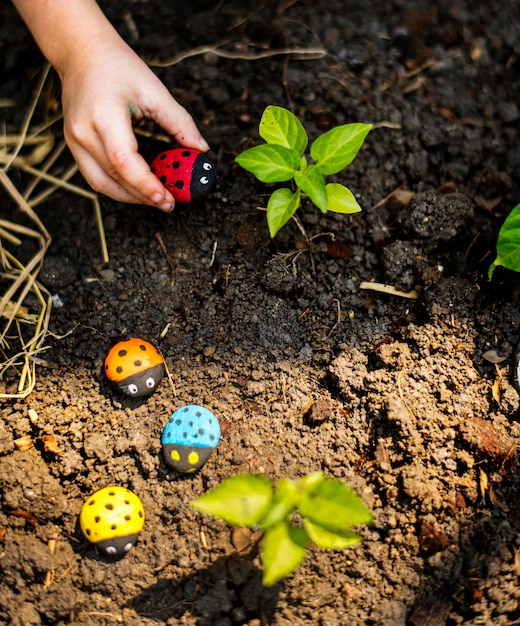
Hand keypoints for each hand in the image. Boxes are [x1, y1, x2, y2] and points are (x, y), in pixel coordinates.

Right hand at [60, 38, 208, 210]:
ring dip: (131, 197)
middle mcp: (83, 131)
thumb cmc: (118, 66)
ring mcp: (74, 141)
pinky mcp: (73, 146)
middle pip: (114, 178)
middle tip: (170, 203)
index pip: (124, 160)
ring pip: (102, 184)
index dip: (146, 184)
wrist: (80, 52)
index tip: (168, 198)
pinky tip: (139, 189)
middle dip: (144, 196)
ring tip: (157, 199)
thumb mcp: (154, 91)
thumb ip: (180, 122)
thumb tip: (201, 149)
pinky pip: (95, 177)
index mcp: (103, 114)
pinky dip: (118, 187)